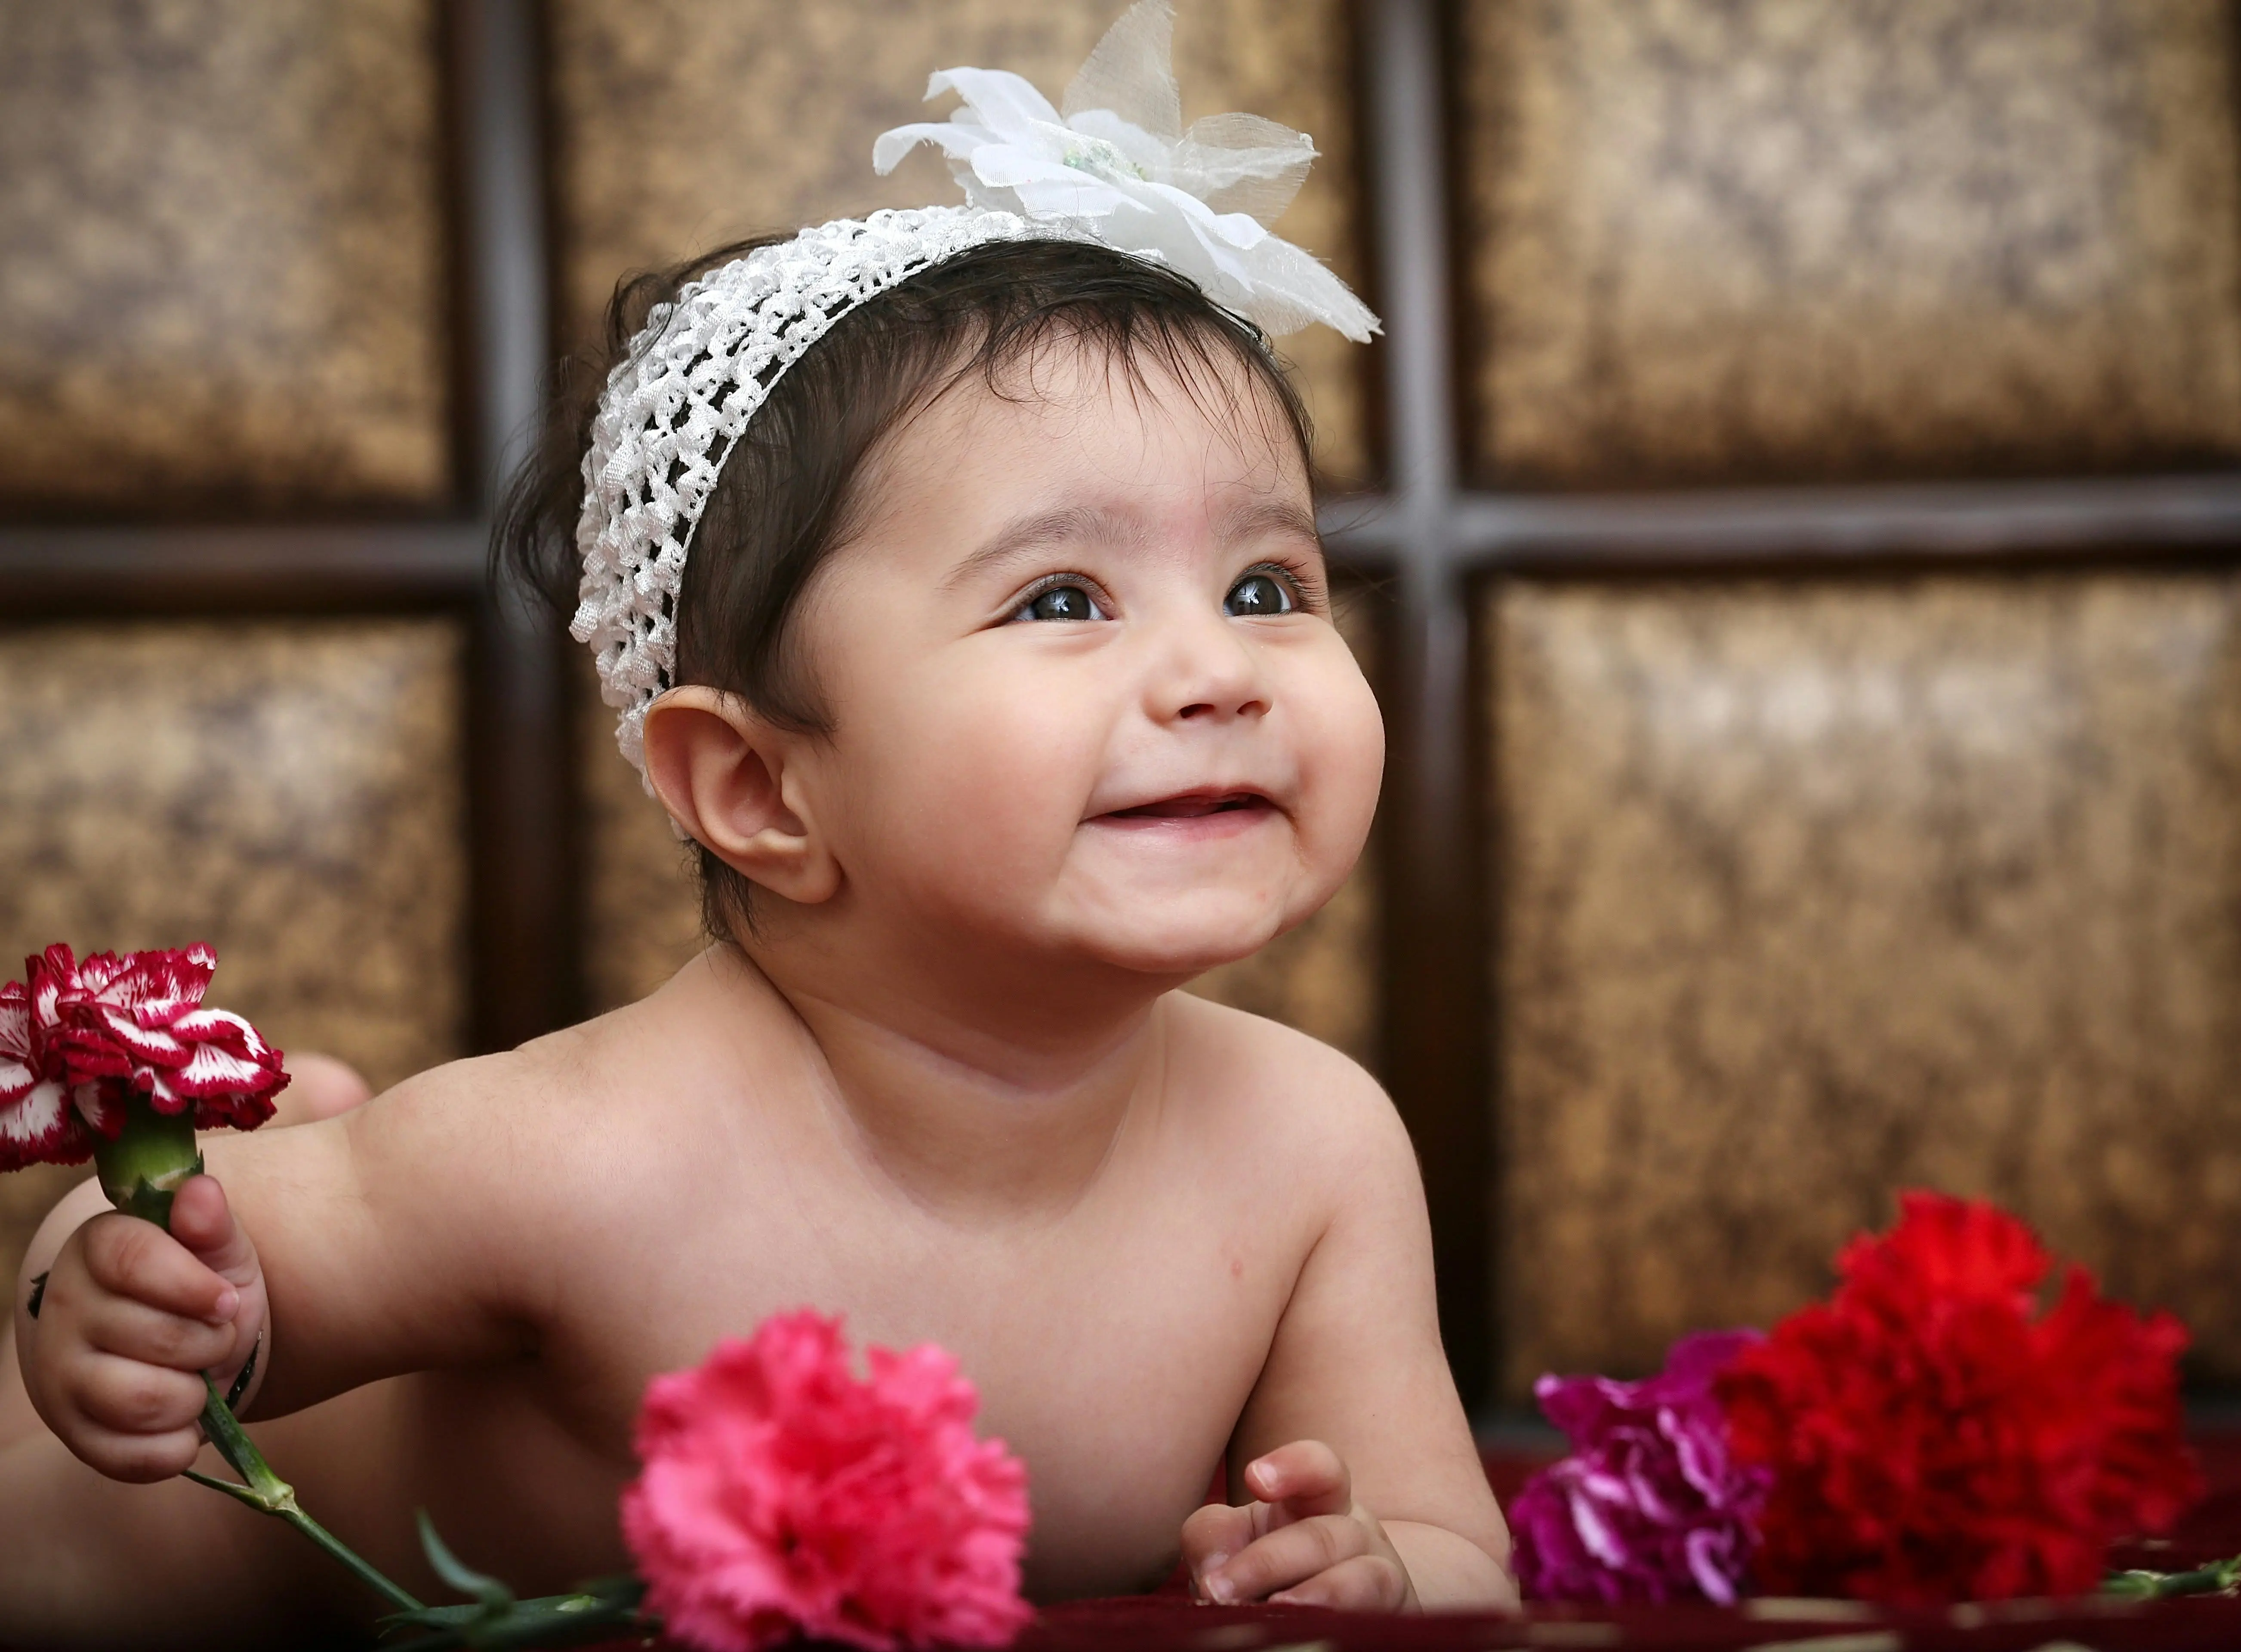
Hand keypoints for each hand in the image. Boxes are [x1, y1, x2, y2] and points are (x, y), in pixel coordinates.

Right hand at [20, 1175, 265, 1481]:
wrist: (191, 1350)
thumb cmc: (205, 1288)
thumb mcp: (221, 1249)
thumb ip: (211, 1223)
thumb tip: (200, 1192)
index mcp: (98, 1249)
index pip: (135, 1260)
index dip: (193, 1286)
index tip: (227, 1300)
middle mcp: (65, 1311)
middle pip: (152, 1336)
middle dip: (210, 1342)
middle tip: (216, 1336)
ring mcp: (61, 1377)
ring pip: (140, 1399)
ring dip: (195, 1396)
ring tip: (201, 1379)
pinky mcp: (75, 1435)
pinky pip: (133, 1457)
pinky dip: (178, 1446)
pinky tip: (187, 1422)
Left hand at [1181, 1440, 1416, 1610]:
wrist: (1339, 1614)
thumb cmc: (1273, 1570)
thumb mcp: (1239, 1541)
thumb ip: (1214, 1538)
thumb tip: (1213, 1576)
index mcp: (1320, 1500)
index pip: (1320, 1468)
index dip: (1293, 1466)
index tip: (1254, 1478)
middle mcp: (1357, 1533)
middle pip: (1320, 1537)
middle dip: (1265, 1563)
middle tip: (1216, 1590)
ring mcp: (1382, 1579)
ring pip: (1359, 1580)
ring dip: (1312, 1597)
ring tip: (1273, 1611)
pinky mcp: (1390, 1621)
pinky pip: (1372, 1621)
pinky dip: (1335, 1627)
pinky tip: (1304, 1636)